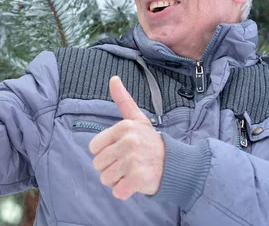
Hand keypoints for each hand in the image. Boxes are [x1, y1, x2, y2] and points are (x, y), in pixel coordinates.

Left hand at [89, 76, 164, 199]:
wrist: (175, 164)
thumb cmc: (150, 141)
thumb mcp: (137, 118)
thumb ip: (123, 99)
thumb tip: (113, 78)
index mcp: (123, 127)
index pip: (94, 148)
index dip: (105, 152)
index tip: (120, 150)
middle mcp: (128, 142)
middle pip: (98, 165)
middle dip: (111, 167)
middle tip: (128, 163)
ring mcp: (133, 161)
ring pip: (105, 179)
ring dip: (117, 180)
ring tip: (132, 172)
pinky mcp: (138, 179)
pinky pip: (117, 192)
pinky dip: (125, 192)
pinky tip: (135, 183)